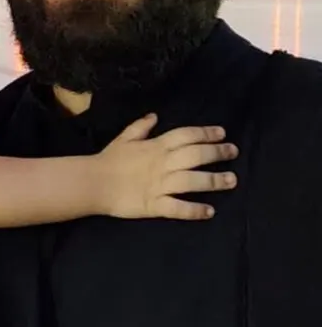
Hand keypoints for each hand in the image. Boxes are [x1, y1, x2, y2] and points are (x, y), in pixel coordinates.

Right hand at [97, 114, 238, 220]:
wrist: (93, 183)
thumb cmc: (109, 159)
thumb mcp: (123, 138)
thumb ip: (140, 127)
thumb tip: (155, 115)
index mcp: (155, 146)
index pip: (185, 136)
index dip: (205, 133)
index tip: (221, 133)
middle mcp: (162, 164)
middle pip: (195, 156)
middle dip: (217, 153)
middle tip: (233, 152)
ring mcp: (160, 185)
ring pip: (192, 181)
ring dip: (213, 181)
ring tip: (231, 180)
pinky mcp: (155, 205)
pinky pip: (178, 208)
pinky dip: (194, 210)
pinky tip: (209, 211)